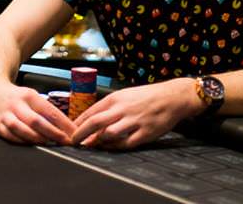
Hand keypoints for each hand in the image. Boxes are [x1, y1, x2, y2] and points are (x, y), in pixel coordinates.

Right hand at [0, 83, 74, 144]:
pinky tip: (33, 145)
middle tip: (65, 142)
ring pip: (21, 129)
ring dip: (37, 139)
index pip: (49, 110)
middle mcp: (16, 105)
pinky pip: (11, 136)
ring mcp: (5, 116)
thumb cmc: (17, 97)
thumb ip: (45, 110)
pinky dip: (23, 142)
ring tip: (50, 145)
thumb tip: (67, 127)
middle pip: (36, 121)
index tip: (74, 132)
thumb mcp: (32, 97)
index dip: (63, 123)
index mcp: (29, 95)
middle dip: (53, 133)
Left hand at [71, 79, 197, 149]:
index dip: (78, 123)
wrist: (172, 97)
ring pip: (108, 134)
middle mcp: (123, 108)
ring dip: (98, 141)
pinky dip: (115, 147)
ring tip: (92, 145)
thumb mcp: (125, 95)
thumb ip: (109, 108)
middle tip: (73, 142)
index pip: (91, 111)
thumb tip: (91, 121)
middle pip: (95, 122)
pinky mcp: (145, 133)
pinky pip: (126, 144)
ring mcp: (134, 121)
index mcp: (116, 97)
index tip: (70, 132)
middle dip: (81, 134)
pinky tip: (111, 147)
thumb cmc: (146, 96)